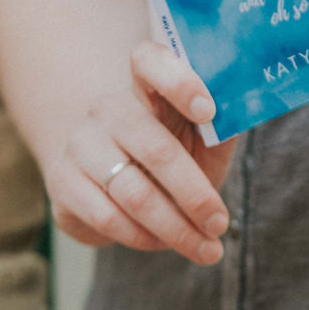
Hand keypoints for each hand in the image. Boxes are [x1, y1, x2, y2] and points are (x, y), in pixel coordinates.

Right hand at [45, 39, 238, 265]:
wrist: (109, 178)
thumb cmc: (171, 154)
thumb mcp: (199, 139)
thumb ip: (220, 128)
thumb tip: (245, 116)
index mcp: (145, 86)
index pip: (150, 60)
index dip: (180, 81)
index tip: (209, 110)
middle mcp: (109, 109)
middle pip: (156, 150)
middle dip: (196, 195)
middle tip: (221, 224)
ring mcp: (81, 144)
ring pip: (134, 194)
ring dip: (176, 230)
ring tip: (206, 249)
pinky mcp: (63, 182)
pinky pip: (108, 218)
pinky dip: (144, 238)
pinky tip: (163, 244)